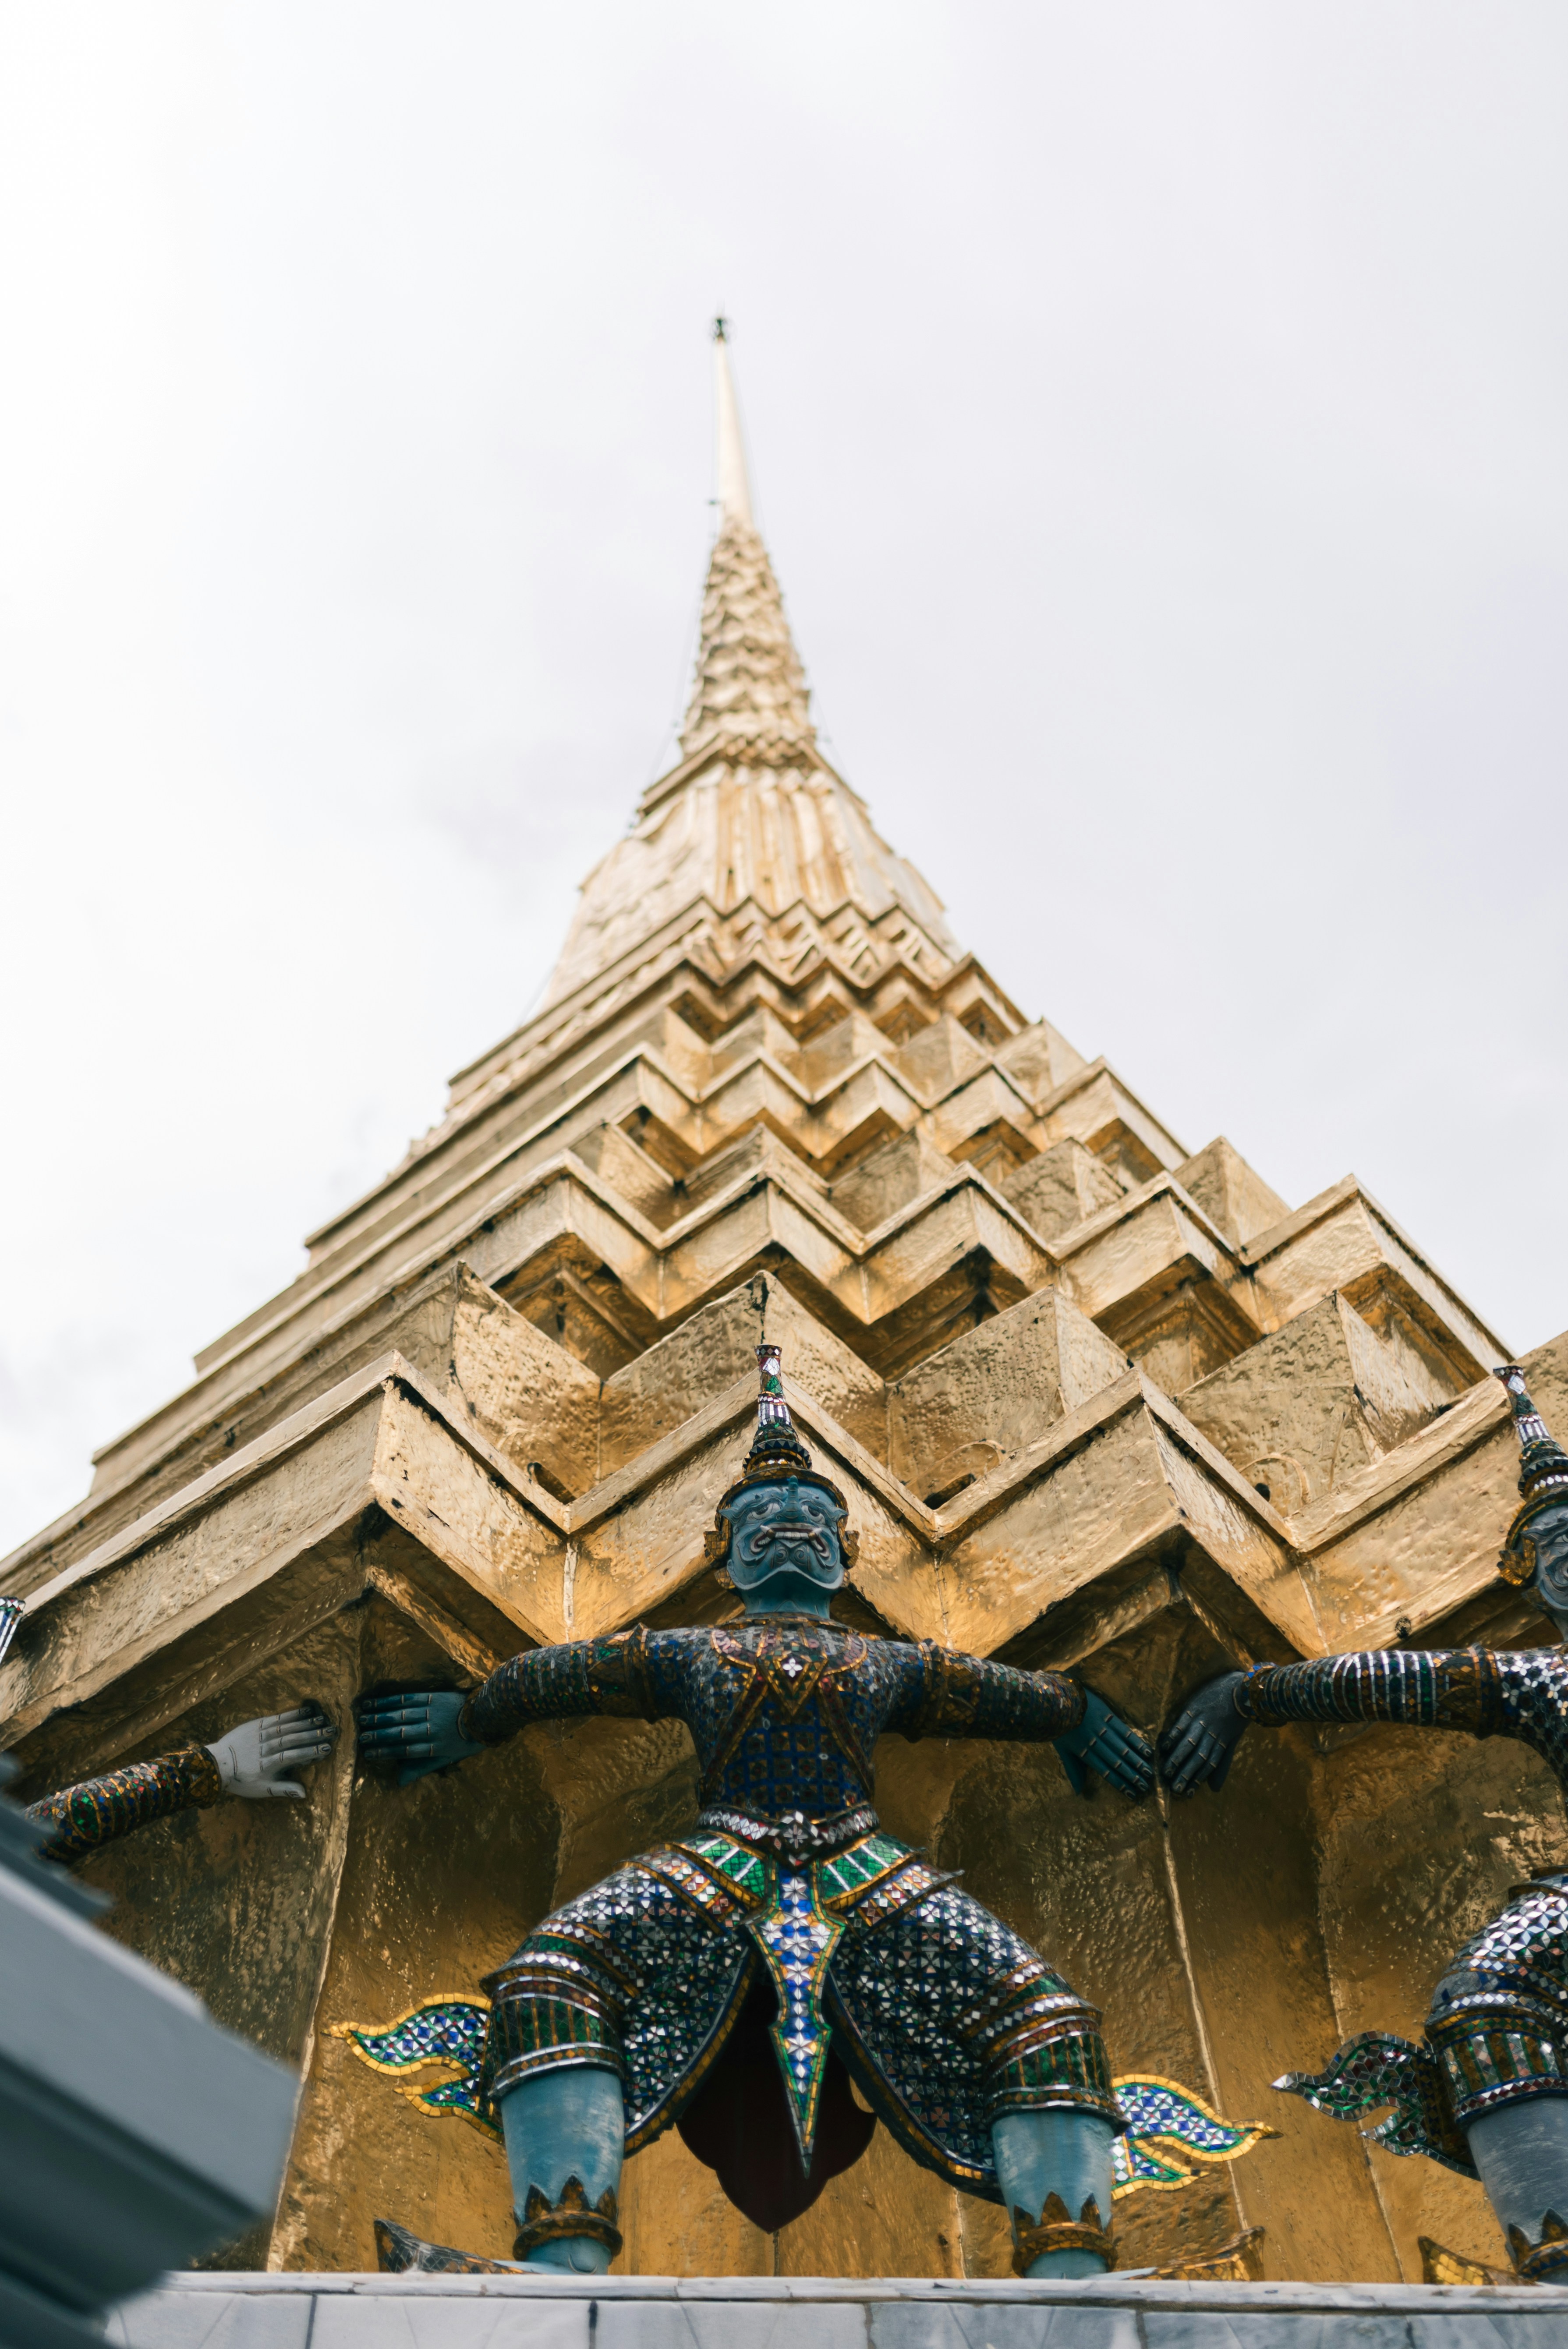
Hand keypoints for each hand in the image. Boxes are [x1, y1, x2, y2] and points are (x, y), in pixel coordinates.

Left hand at [206, 1702, 337, 1800]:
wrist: (217, 1764)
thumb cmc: (242, 1780)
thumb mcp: (262, 1790)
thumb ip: (284, 1789)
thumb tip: (305, 1793)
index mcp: (268, 1765)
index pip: (293, 1756)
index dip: (311, 1752)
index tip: (327, 1749)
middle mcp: (266, 1747)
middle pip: (293, 1739)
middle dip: (314, 1735)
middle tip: (332, 1732)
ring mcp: (261, 1734)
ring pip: (287, 1727)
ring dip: (306, 1723)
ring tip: (323, 1721)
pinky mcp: (257, 1724)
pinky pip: (277, 1718)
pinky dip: (292, 1714)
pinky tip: (307, 1710)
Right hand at [356, 1689, 484, 1785]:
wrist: (488, 1714)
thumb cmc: (467, 1741)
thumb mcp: (448, 1760)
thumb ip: (423, 1768)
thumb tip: (399, 1781)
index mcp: (434, 1747)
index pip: (404, 1751)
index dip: (385, 1752)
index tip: (367, 1754)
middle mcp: (430, 1729)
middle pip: (399, 1732)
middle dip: (377, 1735)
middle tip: (359, 1737)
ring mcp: (430, 1711)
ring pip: (400, 1715)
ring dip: (379, 1717)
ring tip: (361, 1718)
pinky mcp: (432, 1696)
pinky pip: (407, 1698)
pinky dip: (390, 1700)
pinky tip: (375, 1701)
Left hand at [1054, 1688, 1153, 1799]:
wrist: (1057, 1699)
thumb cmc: (1058, 1726)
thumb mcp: (1062, 1751)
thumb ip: (1073, 1770)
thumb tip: (1078, 1792)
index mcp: (1084, 1753)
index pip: (1105, 1772)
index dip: (1119, 1783)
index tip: (1132, 1794)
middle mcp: (1096, 1743)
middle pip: (1117, 1762)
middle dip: (1132, 1775)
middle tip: (1146, 1787)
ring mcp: (1102, 1729)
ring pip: (1122, 1748)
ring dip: (1137, 1761)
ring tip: (1150, 1772)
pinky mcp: (1107, 1715)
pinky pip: (1124, 1730)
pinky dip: (1135, 1741)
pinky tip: (1146, 1750)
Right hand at [1159, 1672, 1248, 1794]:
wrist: (1243, 1690)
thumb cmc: (1238, 1716)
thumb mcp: (1233, 1740)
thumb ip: (1224, 1762)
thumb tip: (1216, 1788)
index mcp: (1221, 1743)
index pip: (1208, 1766)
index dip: (1197, 1780)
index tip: (1186, 1793)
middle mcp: (1211, 1735)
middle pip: (1197, 1758)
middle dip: (1185, 1774)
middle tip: (1174, 1788)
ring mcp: (1202, 1722)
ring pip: (1189, 1744)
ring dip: (1177, 1758)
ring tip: (1166, 1772)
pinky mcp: (1194, 1709)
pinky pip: (1182, 1724)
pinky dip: (1173, 1735)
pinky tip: (1164, 1746)